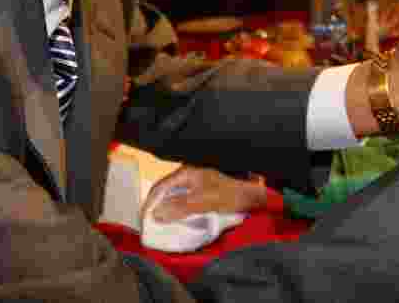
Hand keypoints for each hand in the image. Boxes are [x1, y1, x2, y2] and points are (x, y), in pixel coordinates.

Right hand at [142, 166, 267, 222]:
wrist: (255, 195)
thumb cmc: (232, 195)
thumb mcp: (206, 201)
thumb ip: (181, 206)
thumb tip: (156, 213)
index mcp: (187, 172)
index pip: (160, 187)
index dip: (149, 204)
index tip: (143, 220)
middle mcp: (189, 175)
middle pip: (164, 191)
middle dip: (154, 207)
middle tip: (148, 225)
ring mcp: (195, 183)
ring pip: (172, 197)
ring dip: (164, 210)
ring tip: (158, 225)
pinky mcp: (201, 192)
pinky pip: (182, 201)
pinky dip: (175, 211)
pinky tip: (174, 220)